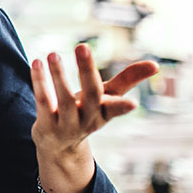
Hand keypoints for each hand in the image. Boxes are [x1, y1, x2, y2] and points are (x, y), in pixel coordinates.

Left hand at [30, 44, 157, 192]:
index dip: (123, 107)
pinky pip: (43, 102)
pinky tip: (37, 63)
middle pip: (91, 96)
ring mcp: (67, 125)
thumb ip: (128, 79)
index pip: (116, 109)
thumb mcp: (108, 98)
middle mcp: (88, 120)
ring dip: (58, 75)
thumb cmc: (87, 112)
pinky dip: (40, 82)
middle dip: (87, 71)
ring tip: (52, 54)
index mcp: (106, 112)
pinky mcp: (47, 126)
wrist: (60, 146)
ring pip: (64, 100)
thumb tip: (155, 64)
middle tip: (82, 46)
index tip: (132, 104)